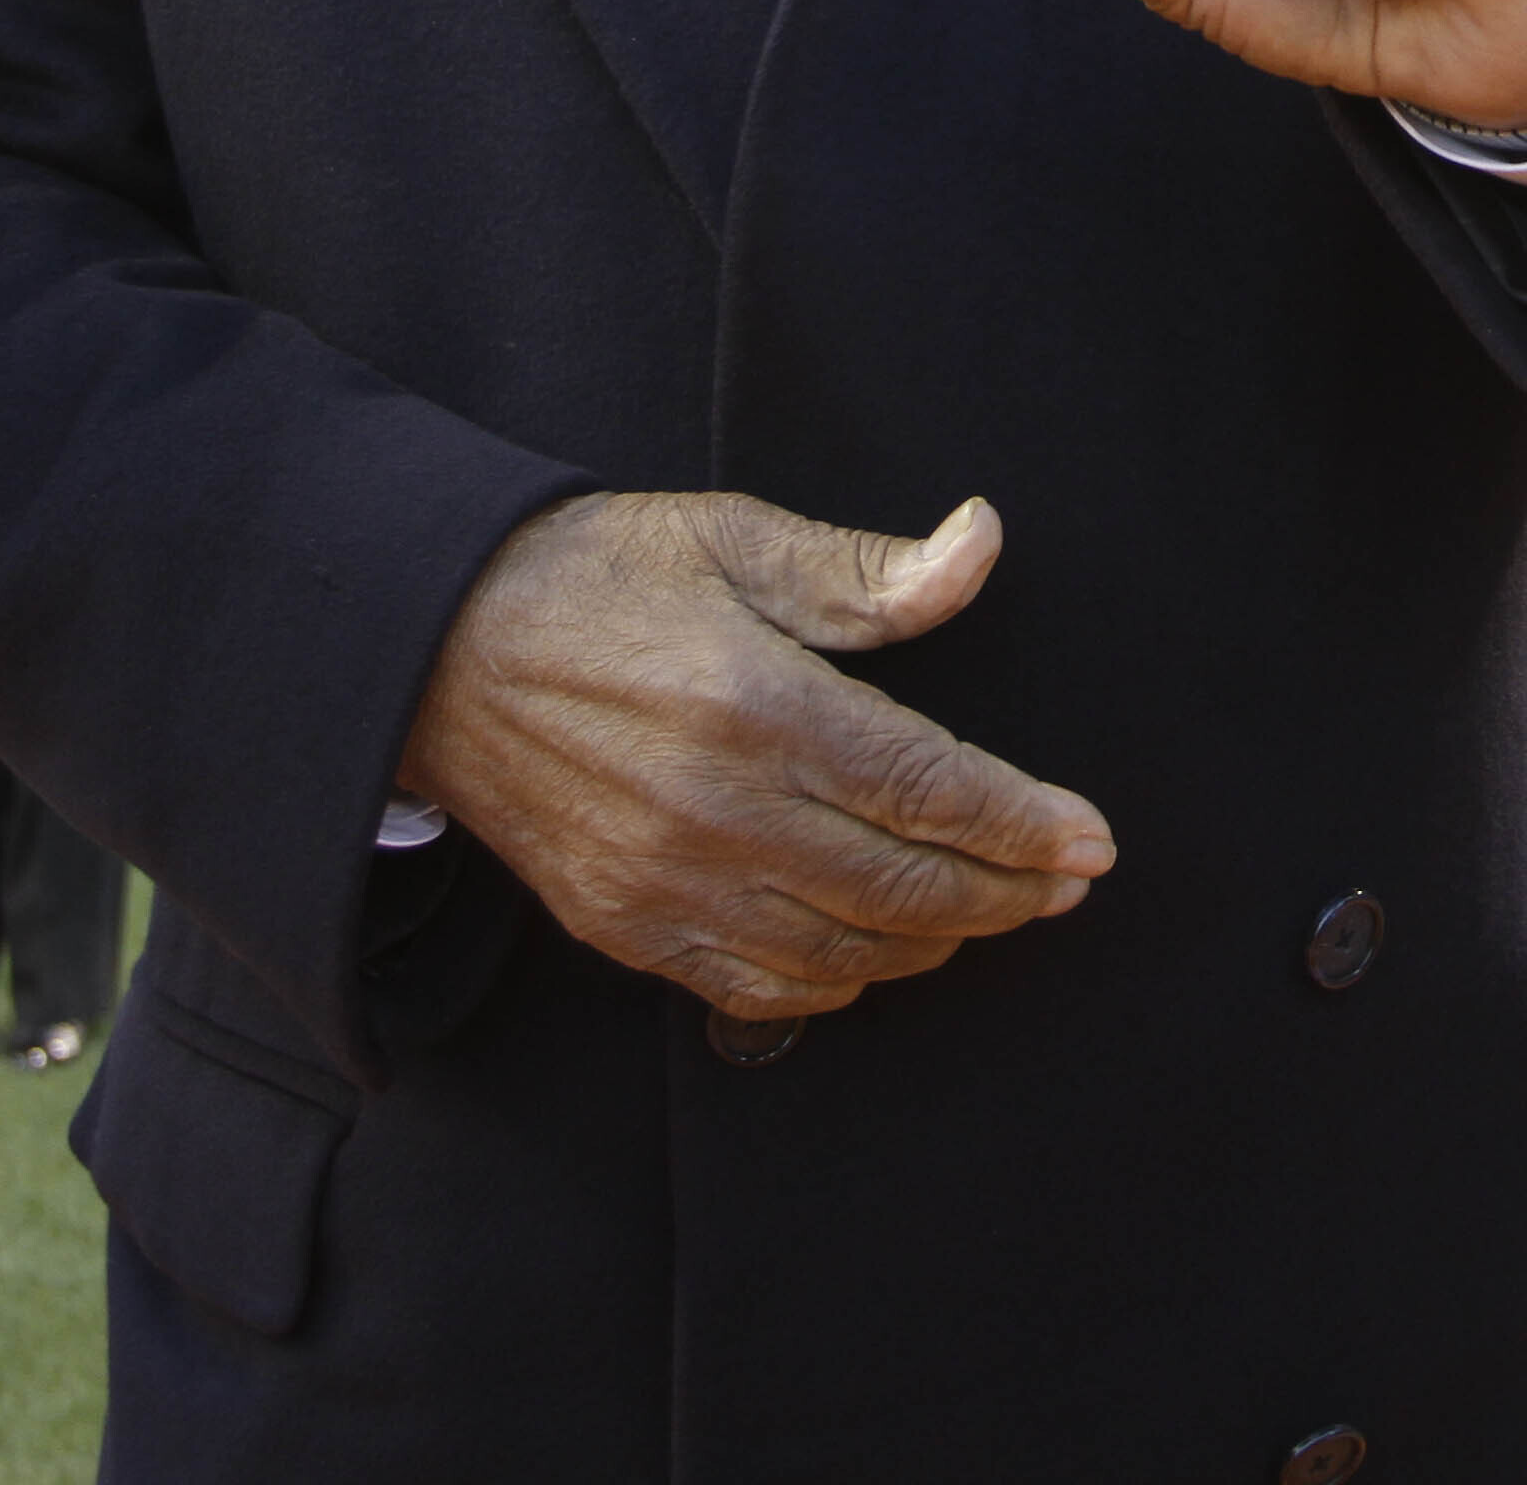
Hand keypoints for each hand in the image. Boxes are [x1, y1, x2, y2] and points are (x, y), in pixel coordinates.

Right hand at [398, 491, 1115, 1025]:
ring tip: (997, 910)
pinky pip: (762, 988)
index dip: (1024, 826)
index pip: (930, 790)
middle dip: (1007, 893)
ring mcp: (668, 882)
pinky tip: (884, 949)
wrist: (434, 649)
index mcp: (757, 706)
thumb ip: (866, 571)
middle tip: (1068, 884)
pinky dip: (843, 981)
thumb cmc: (598, 577)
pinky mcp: (625, 926)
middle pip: (906, 886)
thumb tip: (981, 543)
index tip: (1092, 842)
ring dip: (939, 940)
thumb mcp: (733, 539)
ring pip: (847, 949)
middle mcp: (719, 810)